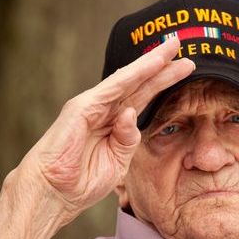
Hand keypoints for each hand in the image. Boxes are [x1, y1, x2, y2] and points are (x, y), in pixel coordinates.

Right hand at [13, 37, 193, 221]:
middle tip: (181, 45)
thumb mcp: (117, 162)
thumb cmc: (81, 181)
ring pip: (127, 79)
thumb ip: (128, 139)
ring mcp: (92, 106)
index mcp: (114, 123)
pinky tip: (151, 65)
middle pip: (138, 83)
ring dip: (150, 63)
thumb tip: (133, 113)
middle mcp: (104, 110)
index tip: (185, 67)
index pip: (143, 96)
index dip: (163, 81)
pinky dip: (132, 76)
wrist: (53, 193)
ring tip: (171, 49)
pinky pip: (112, 88)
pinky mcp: (81, 108)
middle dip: (161, 65)